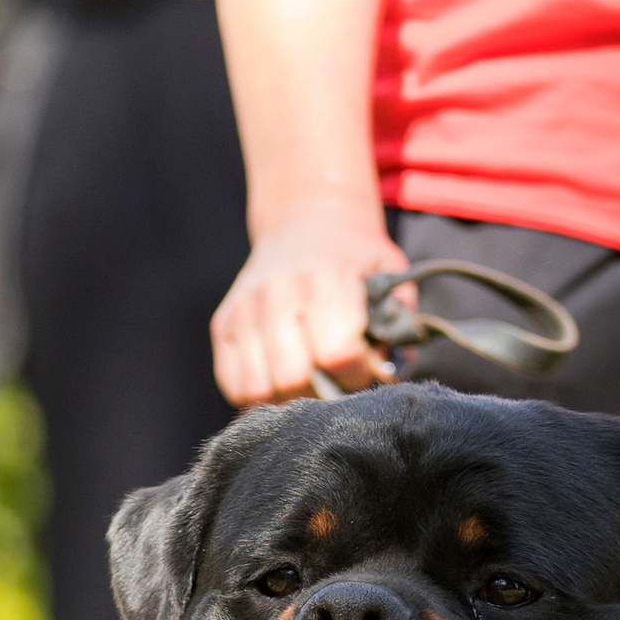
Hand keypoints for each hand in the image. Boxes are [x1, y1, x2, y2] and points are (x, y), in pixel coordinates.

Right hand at [211, 193, 399, 407]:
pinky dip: (259, 394)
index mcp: (324, 279)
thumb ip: (397, 327)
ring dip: (288, 397)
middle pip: (293, 378)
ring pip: (259, 389)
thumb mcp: (391, 277)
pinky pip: (234, 385)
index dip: (357, 371)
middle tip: (335, 377)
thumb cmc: (355, 258)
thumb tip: (385, 375)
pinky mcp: (222, 324)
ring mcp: (243, 310)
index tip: (364, 363)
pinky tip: (281, 377)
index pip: (337, 353)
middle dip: (321, 391)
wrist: (305, 222)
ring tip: (309, 379)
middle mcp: (276, 293)